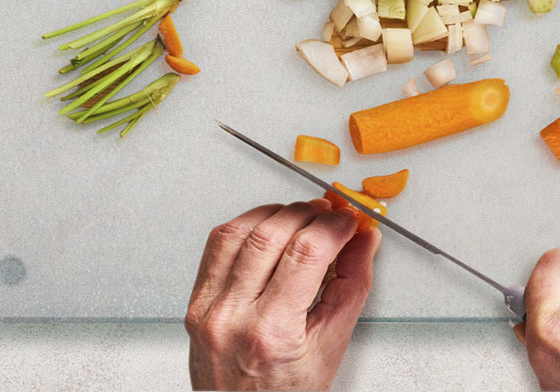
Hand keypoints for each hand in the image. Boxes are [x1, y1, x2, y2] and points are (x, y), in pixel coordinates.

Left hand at [185, 199, 380, 390]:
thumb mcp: (332, 347)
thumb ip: (352, 285)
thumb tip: (364, 239)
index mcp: (271, 334)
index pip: (306, 253)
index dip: (334, 226)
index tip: (349, 220)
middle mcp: (232, 318)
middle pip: (273, 234)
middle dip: (309, 213)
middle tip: (331, 215)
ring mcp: (208, 308)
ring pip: (241, 230)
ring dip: (277, 213)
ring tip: (302, 218)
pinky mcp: (196, 302)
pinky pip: (218, 244)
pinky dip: (247, 225)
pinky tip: (268, 228)